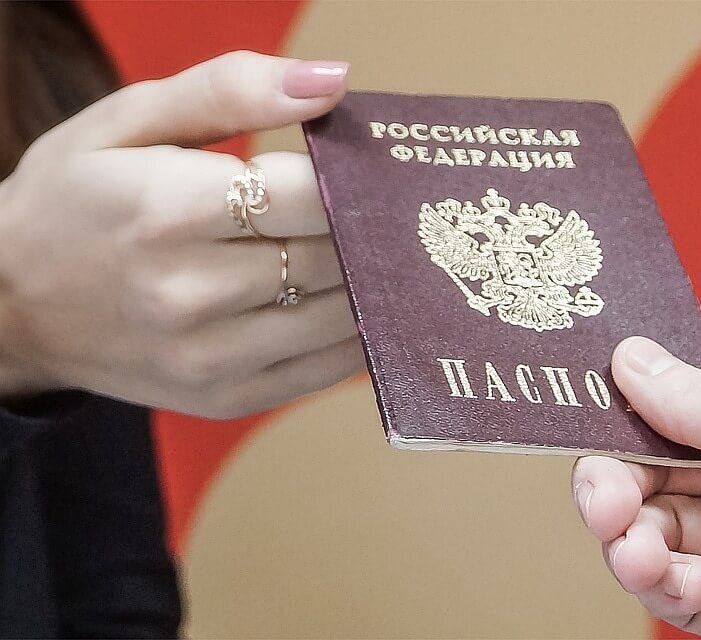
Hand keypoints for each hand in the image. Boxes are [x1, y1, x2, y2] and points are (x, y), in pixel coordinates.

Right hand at [0, 52, 363, 416]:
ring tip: (367, 247)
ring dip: (370, 278)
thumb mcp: (127, 121)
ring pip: (345, 315)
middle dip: (364, 224)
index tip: (357, 165)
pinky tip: (346, 297)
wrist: (12, 304)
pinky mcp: (227, 399)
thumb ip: (230, 89)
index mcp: (167, 211)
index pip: (308, 195)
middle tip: (374, 205)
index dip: (348, 176)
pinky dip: (355, 330)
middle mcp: (190, 294)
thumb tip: (332, 80)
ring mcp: (211, 359)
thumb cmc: (75, 200)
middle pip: (334, 255)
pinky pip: (329, 367)